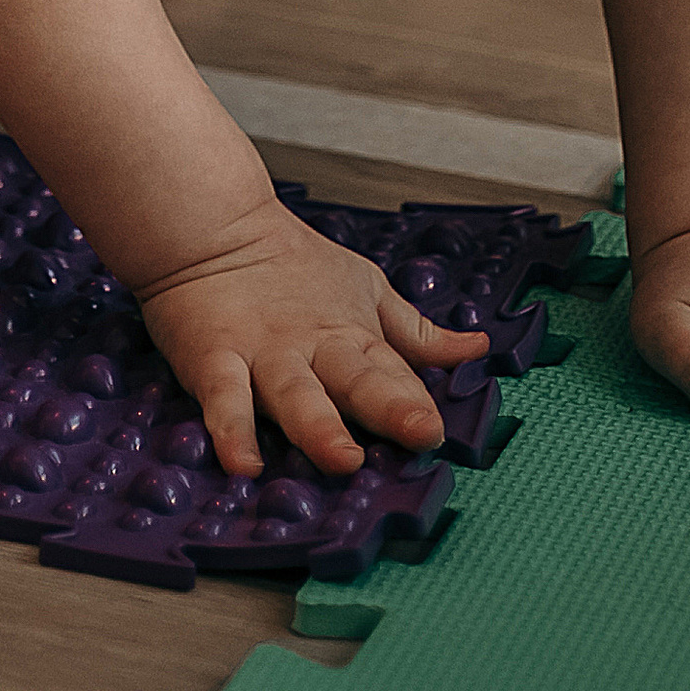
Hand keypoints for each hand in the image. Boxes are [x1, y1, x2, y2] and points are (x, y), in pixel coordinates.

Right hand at [137, 200, 492, 479]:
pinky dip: (231, 429)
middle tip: (419, 432)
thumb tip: (477, 350)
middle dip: (388, 406)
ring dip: (319, 426)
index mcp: (352, 337)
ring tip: (340, 458)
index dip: (414, 401)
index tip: (436, 431)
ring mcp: (264, 355)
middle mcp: (313, 350)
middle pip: (354, 379)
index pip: (391, 373)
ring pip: (295, 393)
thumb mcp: (366, 292)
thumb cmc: (292, 265)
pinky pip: (224, 398)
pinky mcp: (214, 359)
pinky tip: (242, 463)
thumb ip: (416, 334)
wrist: (212, 227)